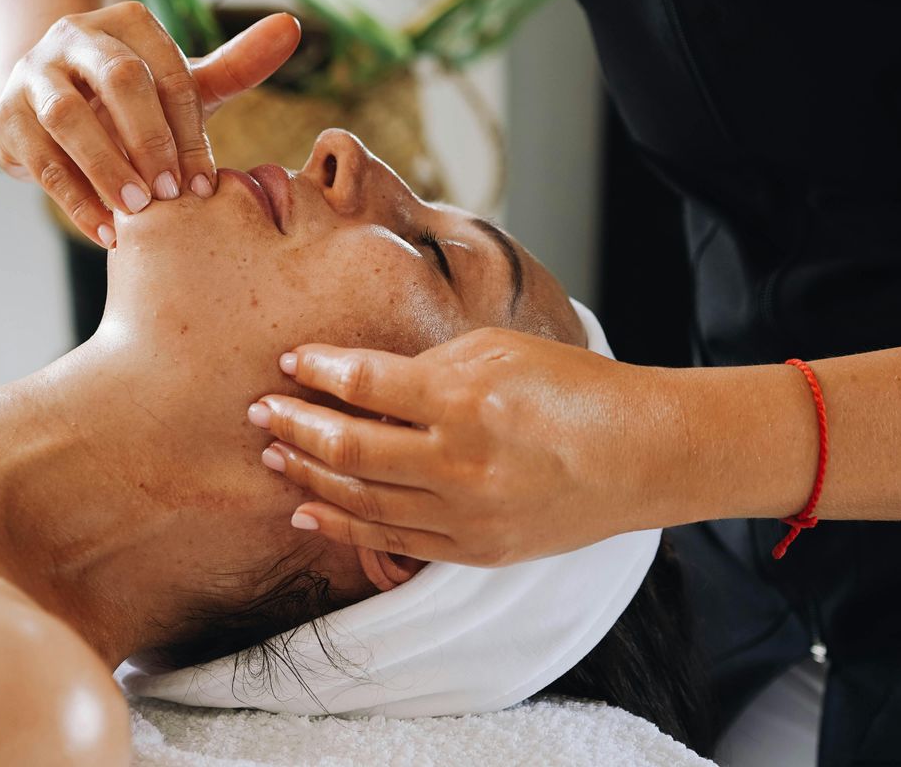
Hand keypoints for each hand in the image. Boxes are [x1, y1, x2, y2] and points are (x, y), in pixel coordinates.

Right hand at [0, 3, 300, 246]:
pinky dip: (73, 199)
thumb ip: (237, 63)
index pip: (166, 71)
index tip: (206, 183)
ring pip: (67, 116)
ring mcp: (33, 74)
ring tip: (138, 213)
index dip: (187, 129)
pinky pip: (38, 158)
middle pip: (117, 79)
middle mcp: (75, 37)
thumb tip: (291, 26)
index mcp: (127, 23)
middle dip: (149, 139)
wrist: (47, 99)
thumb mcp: (181, 80)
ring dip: (106, 167)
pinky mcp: (5, 117)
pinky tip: (105, 233)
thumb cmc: (132, 98)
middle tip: (172, 195)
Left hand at [248, 328, 678, 565]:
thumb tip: (363, 379)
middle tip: (260, 410)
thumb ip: (429, 366)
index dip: (319, 371)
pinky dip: (343, 524)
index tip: (291, 362)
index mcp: (465, 399)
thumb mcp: (501, 349)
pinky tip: (309, 507)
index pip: (365, 384)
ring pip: (361, 498)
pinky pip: (391, 540)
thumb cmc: (573, 388)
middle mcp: (458, 462)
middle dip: (294, 425)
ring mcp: (465, 514)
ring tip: (273, 454)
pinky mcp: (473, 550)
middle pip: (349, 446)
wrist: (640, 455)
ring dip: (309, 473)